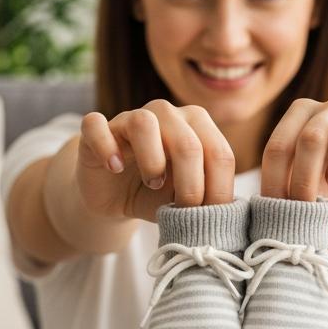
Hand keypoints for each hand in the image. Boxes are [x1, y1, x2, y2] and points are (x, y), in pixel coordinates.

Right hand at [76, 100, 235, 222]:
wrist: (116, 197)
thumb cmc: (159, 194)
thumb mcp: (187, 197)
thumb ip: (209, 196)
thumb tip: (231, 210)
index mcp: (197, 125)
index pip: (220, 153)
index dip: (218, 189)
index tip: (210, 215)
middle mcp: (166, 113)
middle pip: (187, 141)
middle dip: (190, 183)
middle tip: (184, 207)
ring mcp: (129, 117)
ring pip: (144, 123)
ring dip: (153, 161)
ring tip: (153, 183)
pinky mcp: (96, 130)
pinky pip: (96, 125)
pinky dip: (106, 147)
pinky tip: (115, 168)